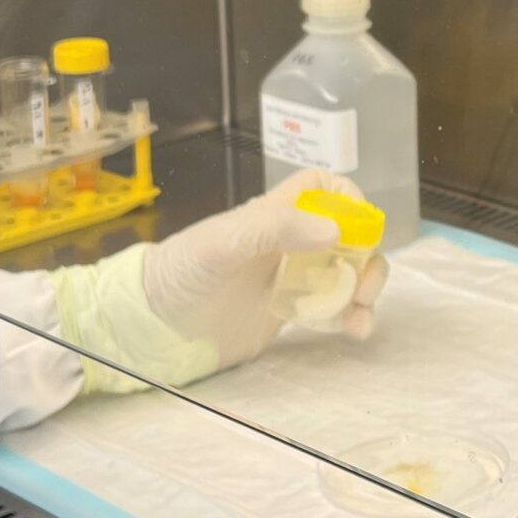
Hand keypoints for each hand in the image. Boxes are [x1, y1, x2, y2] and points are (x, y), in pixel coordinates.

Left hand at [52, 170, 387, 394]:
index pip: (322, 187)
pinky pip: (331, 308)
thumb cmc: (179, 273)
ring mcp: (289, 279)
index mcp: (272, 215)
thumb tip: (335, 229)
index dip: (347, 197)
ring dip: (364, 290)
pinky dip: (350, 317)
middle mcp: (287, 243)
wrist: (151, 326)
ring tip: (360, 316)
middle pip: (346, 235)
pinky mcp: (287, 314)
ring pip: (345, 273)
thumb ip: (274, 229)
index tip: (358, 227)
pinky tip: (352, 330)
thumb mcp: (222, 243)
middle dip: (366, 255)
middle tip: (365, 287)